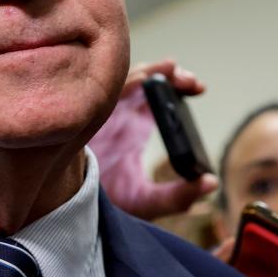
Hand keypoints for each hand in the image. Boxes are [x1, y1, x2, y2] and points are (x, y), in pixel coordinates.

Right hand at [93, 59, 216, 219]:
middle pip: (143, 80)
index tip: (199, 88)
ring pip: (123, 79)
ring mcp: (100, 110)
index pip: (157, 96)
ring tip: (170, 71)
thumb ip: (178, 196)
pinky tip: (144, 80)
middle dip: (168, 75)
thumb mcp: (146, 201)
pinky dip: (124, 82)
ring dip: (149, 72)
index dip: (177, 85)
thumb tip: (211, 183)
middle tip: (191, 82)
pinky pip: (102, 89)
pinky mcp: (86, 112)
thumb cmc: (105, 199)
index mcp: (133, 127)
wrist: (66, 206)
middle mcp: (118, 113)